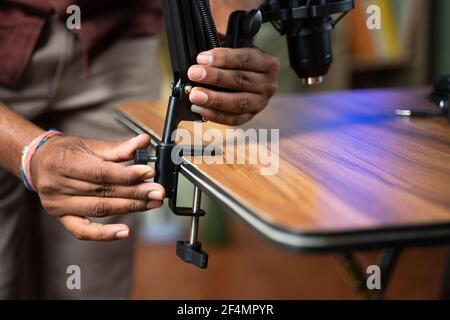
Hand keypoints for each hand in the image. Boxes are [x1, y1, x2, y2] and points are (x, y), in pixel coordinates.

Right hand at [30, 134, 164, 240]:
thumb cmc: (66, 152)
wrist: (38, 163)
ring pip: (99, 209)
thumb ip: (118, 148)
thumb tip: (144, 142)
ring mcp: (58, 205)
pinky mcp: (61, 218)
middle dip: (135, 193)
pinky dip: (105, 234)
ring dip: (129, 208)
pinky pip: (83, 231)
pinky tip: (124, 232)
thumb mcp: (89, 144)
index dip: (127, 175)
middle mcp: (58, 185)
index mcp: (64, 162)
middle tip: (158, 192)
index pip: (101, 172)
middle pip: (103, 192)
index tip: (149, 174)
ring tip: (151, 204)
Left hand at [188, 47, 279, 125]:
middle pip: (241, 81)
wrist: (250, 76)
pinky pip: (233, 119)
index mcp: (268, 63)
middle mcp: (268, 84)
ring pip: (238, 103)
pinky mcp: (250, 116)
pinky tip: (200, 109)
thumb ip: (223, 42)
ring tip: (195, 95)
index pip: (245, 59)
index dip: (223, 58)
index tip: (202, 58)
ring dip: (214, 99)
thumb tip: (206, 51)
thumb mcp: (236, 46)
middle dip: (215, 78)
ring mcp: (260, 103)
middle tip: (194, 74)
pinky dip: (215, 115)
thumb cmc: (240, 61)